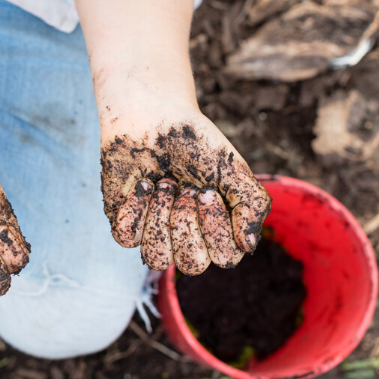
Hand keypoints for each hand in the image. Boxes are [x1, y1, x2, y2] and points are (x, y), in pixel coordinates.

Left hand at [100, 108, 270, 274]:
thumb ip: (252, 206)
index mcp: (217, 232)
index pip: (224, 257)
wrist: (154, 115)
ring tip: (164, 184)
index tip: (207, 188)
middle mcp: (187, 238)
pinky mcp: (126, 222)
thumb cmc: (197, 143)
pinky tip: (143, 184)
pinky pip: (126, 238)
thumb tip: (247, 247)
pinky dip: (135, 207)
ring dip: (161, 216)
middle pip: (190, 263)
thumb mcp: (234, 170)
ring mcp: (154, 233)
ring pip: (157, 258)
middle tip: (185, 187)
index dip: (215, 226)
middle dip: (186, 220)